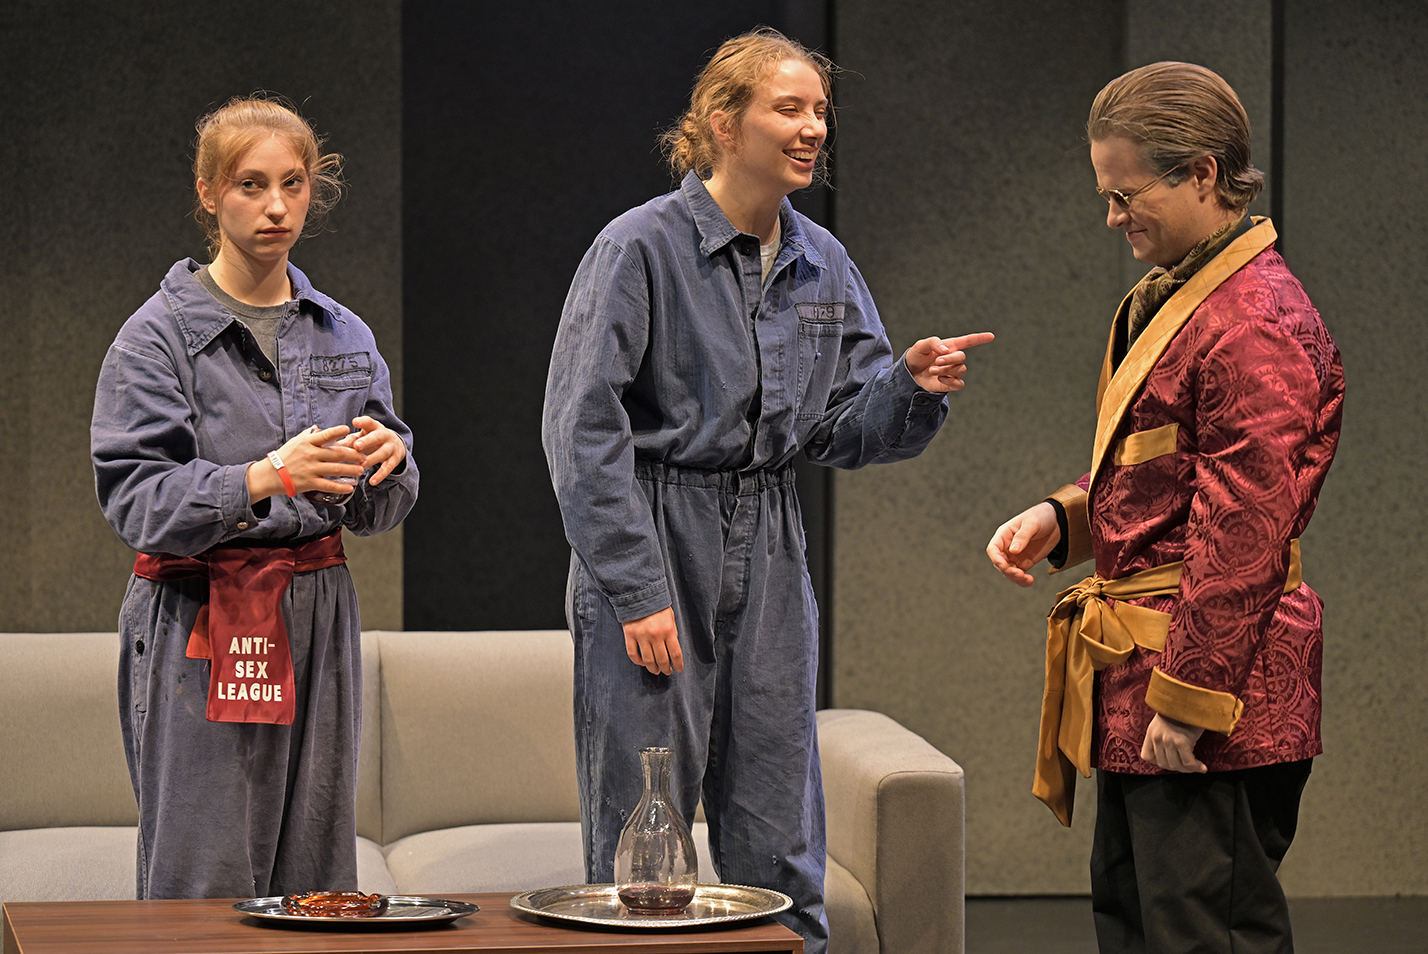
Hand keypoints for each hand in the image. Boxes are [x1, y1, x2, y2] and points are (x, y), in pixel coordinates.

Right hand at [247, 424, 364, 502]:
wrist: (270, 475)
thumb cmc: (285, 456)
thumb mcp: (296, 441)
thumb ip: (310, 435)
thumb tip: (320, 429)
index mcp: (307, 443)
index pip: (325, 435)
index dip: (337, 432)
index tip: (349, 429)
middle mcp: (310, 455)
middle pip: (337, 454)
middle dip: (354, 455)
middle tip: (364, 456)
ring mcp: (311, 469)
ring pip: (336, 469)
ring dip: (351, 470)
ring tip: (361, 470)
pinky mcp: (310, 483)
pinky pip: (329, 485)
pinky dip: (341, 487)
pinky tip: (351, 487)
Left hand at [350, 415, 407, 485]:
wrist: (395, 444)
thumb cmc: (372, 439)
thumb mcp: (362, 436)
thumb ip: (348, 441)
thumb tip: (330, 445)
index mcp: (374, 427)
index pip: (369, 422)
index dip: (362, 422)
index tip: (354, 422)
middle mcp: (384, 435)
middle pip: (377, 437)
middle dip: (367, 441)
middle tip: (357, 446)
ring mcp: (391, 447)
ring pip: (382, 452)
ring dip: (371, 459)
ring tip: (361, 466)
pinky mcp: (395, 459)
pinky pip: (388, 468)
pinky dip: (380, 475)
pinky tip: (372, 481)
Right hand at [622, 607, 682, 674]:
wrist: (639, 593)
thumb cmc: (657, 605)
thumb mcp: (670, 617)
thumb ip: (672, 632)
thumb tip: (672, 648)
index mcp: (668, 631)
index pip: (675, 654)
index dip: (678, 664)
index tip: (678, 669)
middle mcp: (655, 636)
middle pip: (662, 660)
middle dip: (666, 669)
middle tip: (667, 672)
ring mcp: (641, 636)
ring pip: (648, 660)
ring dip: (653, 669)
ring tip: (656, 670)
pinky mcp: (629, 635)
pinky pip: (633, 654)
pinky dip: (638, 661)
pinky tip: (642, 663)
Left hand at [904, 332, 994, 392]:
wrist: (908, 375)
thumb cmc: (915, 357)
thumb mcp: (921, 346)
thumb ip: (934, 343)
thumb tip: (947, 350)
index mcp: (949, 346)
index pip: (968, 341)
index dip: (980, 338)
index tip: (991, 336)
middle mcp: (953, 359)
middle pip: (961, 357)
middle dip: (949, 359)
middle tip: (936, 362)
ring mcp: (952, 372)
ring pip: (960, 370)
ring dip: (946, 370)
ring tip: (932, 370)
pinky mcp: (949, 384)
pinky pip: (959, 384)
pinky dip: (951, 382)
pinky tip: (939, 379)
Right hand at [986, 502, 1060, 586]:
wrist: (1057, 521)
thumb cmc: (1041, 516)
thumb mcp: (1032, 523)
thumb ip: (1022, 536)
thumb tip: (1013, 550)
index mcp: (1004, 534)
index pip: (993, 549)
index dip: (996, 559)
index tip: (1004, 566)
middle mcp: (1007, 546)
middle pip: (1000, 563)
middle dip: (1008, 571)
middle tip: (1020, 574)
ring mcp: (1015, 556)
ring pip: (1009, 571)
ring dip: (1015, 578)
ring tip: (1027, 579)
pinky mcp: (1025, 562)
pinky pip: (1020, 574)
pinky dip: (1023, 580)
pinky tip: (1030, 581)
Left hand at [1140, 714, 1206, 772]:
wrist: (1192, 701)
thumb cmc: (1181, 714)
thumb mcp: (1163, 725)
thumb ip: (1161, 739)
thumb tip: (1170, 757)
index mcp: (1151, 733)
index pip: (1146, 756)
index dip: (1158, 762)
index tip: (1170, 761)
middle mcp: (1157, 737)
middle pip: (1163, 763)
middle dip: (1176, 767)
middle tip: (1187, 766)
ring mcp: (1168, 740)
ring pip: (1175, 765)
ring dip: (1187, 769)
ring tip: (1195, 767)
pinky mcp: (1181, 742)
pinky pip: (1188, 763)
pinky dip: (1196, 768)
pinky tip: (1202, 767)